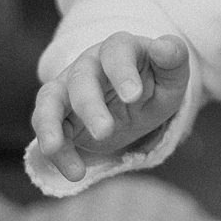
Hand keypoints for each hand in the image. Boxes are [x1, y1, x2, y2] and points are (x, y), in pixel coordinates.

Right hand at [31, 32, 190, 182]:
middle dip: (90, 105)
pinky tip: (73, 173)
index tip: (134, 96)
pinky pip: (46, 128)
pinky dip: (56, 151)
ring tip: (53, 149)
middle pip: (81, 78)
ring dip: (49, 124)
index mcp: (120, 49)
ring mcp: (68, 86)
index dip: (122, 72)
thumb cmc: (155, 83)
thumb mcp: (172, 75)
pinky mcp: (57, 113)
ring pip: (50, 98)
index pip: (116, 51)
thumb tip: (163, 47)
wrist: (136, 103)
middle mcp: (89, 64)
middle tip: (104, 132)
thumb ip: (173, 58)